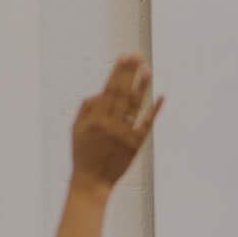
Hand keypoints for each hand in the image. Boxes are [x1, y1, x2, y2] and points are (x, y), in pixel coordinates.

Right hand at [70, 54, 161, 190]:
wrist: (92, 181)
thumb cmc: (83, 153)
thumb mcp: (76, 128)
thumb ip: (87, 108)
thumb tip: (101, 91)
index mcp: (94, 117)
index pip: (108, 88)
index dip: (117, 72)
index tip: (124, 57)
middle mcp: (109, 123)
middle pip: (122, 92)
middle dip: (129, 72)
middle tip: (137, 55)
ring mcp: (124, 134)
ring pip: (134, 105)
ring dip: (142, 86)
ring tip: (148, 70)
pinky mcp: (135, 145)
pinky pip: (146, 124)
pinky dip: (154, 110)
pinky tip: (161, 96)